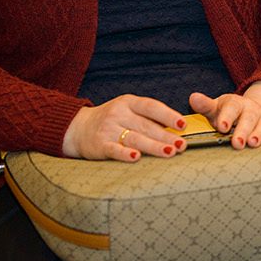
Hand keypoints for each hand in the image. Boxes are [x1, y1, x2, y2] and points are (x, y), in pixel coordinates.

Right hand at [61, 95, 186, 161]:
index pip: (151, 107)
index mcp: (129, 102)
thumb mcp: (129, 110)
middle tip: (182, 145)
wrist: (78, 128)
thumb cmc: (113, 120)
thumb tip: (178, 129)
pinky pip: (114, 149)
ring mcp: (108, 129)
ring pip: (134, 138)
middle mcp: (118, 113)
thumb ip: (149, 118)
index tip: (182, 125)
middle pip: (146, 126)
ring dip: (153, 146)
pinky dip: (125, 154)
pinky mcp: (99, 144)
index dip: (168, 115)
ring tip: (170, 152)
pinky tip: (136, 157)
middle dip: (166, 136)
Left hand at [189, 81, 260, 149]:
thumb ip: (205, 105)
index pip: (231, 108)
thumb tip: (193, 98)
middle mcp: (251, 109)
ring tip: (253, 143)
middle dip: (243, 130)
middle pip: (248, 118)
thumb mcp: (217, 107)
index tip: (222, 127)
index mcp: (235, 104)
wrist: (253, 109)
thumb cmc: (230, 113)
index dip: (227, 117)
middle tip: (237, 143)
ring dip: (259, 134)